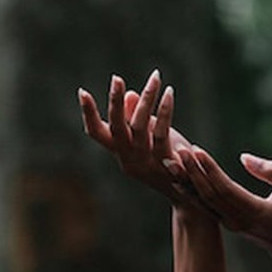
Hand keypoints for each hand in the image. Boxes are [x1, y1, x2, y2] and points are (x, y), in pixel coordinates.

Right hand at [79, 72, 206, 214]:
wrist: (190, 194)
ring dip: (147, 98)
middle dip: (114, 102)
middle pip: (116, 127)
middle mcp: (128, 159)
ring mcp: (146, 163)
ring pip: (140, 126)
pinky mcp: (165, 163)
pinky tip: (169, 93)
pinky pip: (162, 131)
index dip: (88, 114)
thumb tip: (130, 94)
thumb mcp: (150, 138)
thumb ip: (138, 120)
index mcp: (120, 152)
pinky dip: (165, 109)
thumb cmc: (168, 161)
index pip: (96, 133)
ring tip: (155, 77)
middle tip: (116, 78)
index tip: (82, 92)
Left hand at [170, 144, 271, 268]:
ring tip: (171, 160)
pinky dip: (192, 190)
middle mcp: (236, 219)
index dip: (209, 169)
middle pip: (208, 193)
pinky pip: (205, 204)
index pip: (224, 188)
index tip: (196, 149)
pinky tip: (179, 178)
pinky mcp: (227, 222)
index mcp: (253, 211)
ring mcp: (230, 223)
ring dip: (187, 180)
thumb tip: (244, 158)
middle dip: (192, 171)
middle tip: (178, 149)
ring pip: (203, 199)